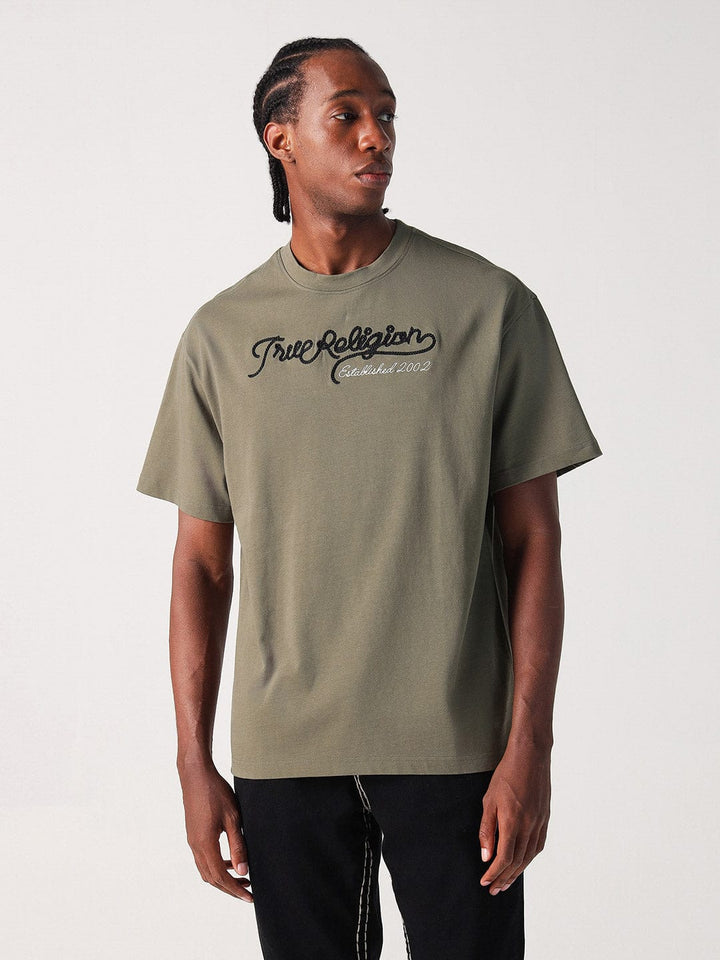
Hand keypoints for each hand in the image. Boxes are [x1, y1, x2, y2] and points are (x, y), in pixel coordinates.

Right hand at [179, 761, 253, 902]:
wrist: (196, 774)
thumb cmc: (215, 792)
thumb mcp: (232, 818)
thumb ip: (238, 846)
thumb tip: (243, 871)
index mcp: (205, 844)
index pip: (220, 876)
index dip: (235, 889)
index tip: (249, 896)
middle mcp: (195, 846)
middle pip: (211, 878)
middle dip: (230, 888)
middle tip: (248, 892)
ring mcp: (192, 840)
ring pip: (206, 870)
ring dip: (223, 877)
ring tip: (243, 877)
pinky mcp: (193, 834)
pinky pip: (204, 858)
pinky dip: (217, 865)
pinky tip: (231, 859)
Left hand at [478, 743, 550, 894]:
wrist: (531, 756)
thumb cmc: (506, 775)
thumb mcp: (489, 800)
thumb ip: (487, 829)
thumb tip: (485, 855)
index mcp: (513, 822)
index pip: (503, 857)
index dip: (494, 873)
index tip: (485, 882)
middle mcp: (529, 826)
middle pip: (517, 862)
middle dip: (504, 878)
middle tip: (494, 889)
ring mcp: (539, 823)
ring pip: (529, 857)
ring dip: (517, 872)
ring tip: (506, 882)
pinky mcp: (545, 818)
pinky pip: (538, 846)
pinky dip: (529, 859)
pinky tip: (522, 863)